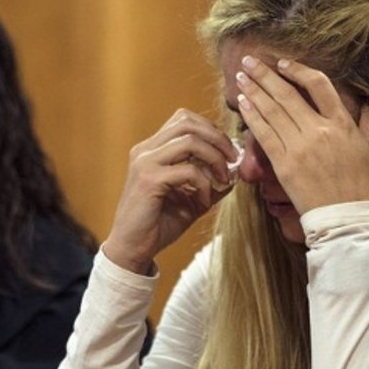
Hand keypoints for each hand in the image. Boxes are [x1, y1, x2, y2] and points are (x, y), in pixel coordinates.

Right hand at [104, 109, 238, 273]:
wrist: (132, 248)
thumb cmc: (159, 223)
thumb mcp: (191, 198)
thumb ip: (211, 181)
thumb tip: (236, 170)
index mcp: (152, 149)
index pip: (184, 120)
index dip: (210, 130)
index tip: (227, 152)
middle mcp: (145, 150)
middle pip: (187, 122)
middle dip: (217, 138)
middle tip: (233, 160)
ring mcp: (145, 163)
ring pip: (189, 141)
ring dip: (214, 158)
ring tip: (223, 179)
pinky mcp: (149, 180)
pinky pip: (188, 171)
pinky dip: (205, 184)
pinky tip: (205, 201)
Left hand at [235, 56, 368, 212]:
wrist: (349, 220)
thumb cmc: (365, 186)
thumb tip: (368, 101)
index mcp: (342, 124)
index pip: (319, 85)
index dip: (298, 70)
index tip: (283, 63)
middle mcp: (319, 130)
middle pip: (287, 94)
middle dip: (265, 74)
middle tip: (248, 60)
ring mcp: (299, 147)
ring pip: (272, 111)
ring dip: (253, 90)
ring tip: (240, 76)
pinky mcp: (284, 165)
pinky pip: (264, 134)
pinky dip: (251, 116)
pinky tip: (242, 103)